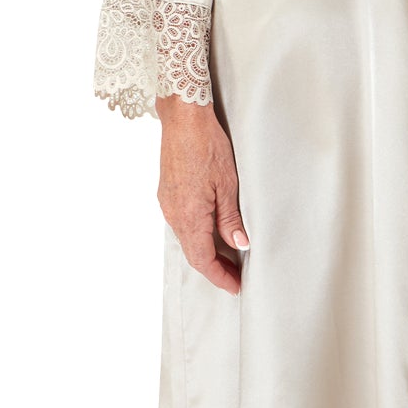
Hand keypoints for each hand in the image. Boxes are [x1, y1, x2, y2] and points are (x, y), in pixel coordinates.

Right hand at [158, 97, 248, 294]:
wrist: (183, 120)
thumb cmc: (207, 146)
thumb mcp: (228, 184)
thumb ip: (231, 218)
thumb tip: (240, 245)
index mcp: (188, 215)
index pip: (203, 259)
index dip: (220, 277)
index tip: (236, 287)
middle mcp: (173, 214)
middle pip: (193, 253)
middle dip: (215, 269)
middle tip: (237, 278)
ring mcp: (167, 204)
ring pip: (187, 240)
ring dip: (207, 253)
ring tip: (230, 260)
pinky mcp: (168, 194)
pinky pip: (182, 224)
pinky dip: (198, 236)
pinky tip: (213, 234)